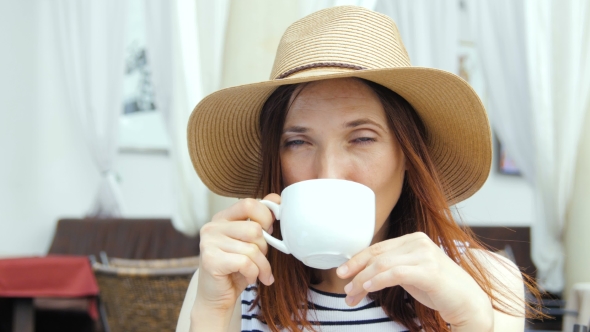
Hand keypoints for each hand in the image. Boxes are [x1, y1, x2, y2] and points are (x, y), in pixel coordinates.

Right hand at [195, 194, 278, 312]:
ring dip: (262, 266)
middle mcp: (212, 227)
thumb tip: (277, 199)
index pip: (248, 204)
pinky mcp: (210, 260)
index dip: (265, 217)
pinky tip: (249, 278)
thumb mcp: (249, 241)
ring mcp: (209, 243)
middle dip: (264, 248)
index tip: (268, 232)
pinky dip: (253, 274)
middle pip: (254, 229)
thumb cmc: (236, 269)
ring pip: (252, 248)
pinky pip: (245, 262)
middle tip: (260, 260)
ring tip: (258, 273)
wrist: (217, 297)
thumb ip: (260, 219)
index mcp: (222, 218)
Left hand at [337, 232, 493, 329]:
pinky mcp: (429, 270)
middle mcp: (418, 242)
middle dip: (356, 273)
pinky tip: (367, 289)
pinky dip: (378, 281)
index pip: (377, 248)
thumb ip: (391, 267)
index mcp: (412, 239)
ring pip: (383, 265)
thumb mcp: (409, 273)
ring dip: (363, 281)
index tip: (341, 272)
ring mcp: (425, 254)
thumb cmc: (437, 288)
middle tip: (345, 290)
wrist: (467, 301)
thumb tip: (360, 274)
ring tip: (352, 295)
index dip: (357, 260)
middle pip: (377, 256)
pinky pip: (396, 274)